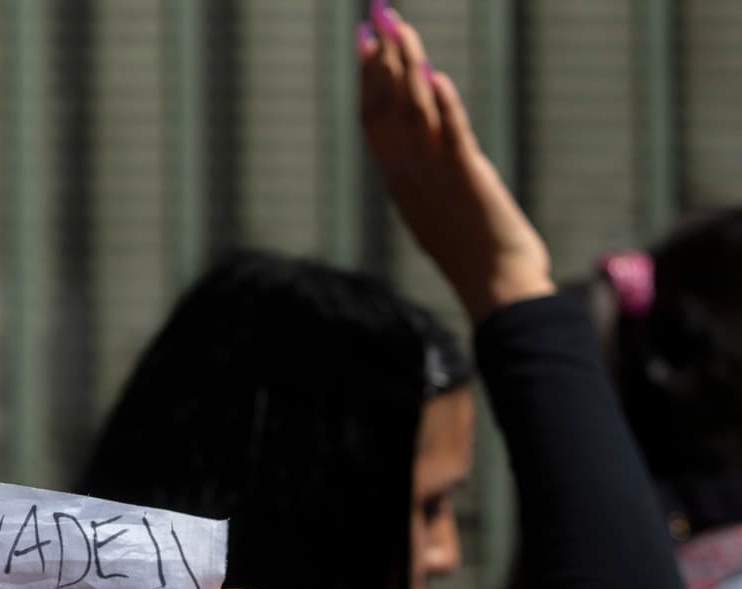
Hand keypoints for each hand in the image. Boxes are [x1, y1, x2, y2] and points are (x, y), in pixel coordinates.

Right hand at [359, 4, 552, 322]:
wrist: (496, 287)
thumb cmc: (474, 255)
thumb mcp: (438, 209)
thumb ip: (428, 171)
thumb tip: (426, 135)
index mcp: (400, 183)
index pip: (374, 122)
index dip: (368, 80)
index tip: (367, 44)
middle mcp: (411, 177)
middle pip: (387, 109)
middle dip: (382, 60)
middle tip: (379, 18)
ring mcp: (438, 179)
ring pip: (415, 115)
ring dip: (408, 69)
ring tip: (402, 30)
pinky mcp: (471, 181)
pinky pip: (453, 138)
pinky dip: (444, 107)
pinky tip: (437, 76)